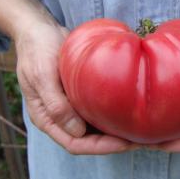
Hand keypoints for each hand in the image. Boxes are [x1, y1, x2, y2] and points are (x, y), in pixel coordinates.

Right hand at [15, 22, 138, 154]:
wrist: (40, 30)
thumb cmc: (37, 51)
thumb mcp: (41, 75)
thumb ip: (55, 104)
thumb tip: (77, 132)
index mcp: (47, 119)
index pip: (75, 143)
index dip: (100, 147)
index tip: (124, 143)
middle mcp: (62, 117)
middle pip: (90, 140)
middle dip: (116, 143)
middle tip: (142, 139)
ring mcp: (74, 107)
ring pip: (98, 127)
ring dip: (119, 131)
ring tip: (142, 130)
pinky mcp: (84, 95)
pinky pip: (101, 109)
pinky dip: (116, 113)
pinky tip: (133, 112)